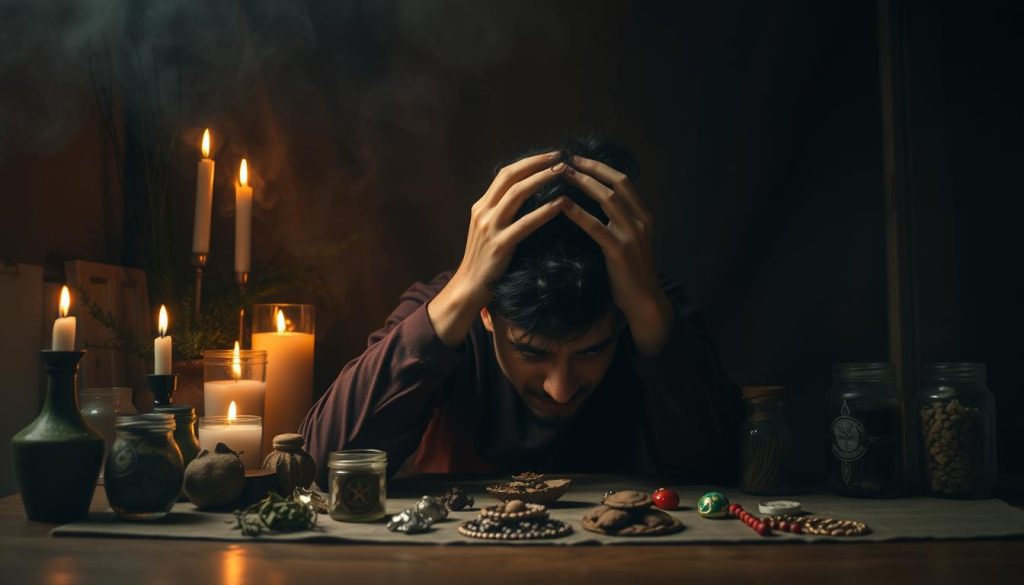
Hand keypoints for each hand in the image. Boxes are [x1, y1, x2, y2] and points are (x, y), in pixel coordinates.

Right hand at [428, 152, 567, 346]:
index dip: (528, 161)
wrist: (469, 287)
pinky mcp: (500, 245)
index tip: (549, 155)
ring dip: (542, 179)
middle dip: (537, 163)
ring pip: (518, 193)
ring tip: (563, 172)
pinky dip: (545, 211)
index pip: (505, 174)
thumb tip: (526, 195)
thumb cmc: (484, 260)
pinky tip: (561, 204)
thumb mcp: (488, 230)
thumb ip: (501, 212)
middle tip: (560, 156)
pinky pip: (526, 223)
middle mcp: (483, 212)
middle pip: (511, 177)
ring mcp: (490, 228)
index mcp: (481, 206)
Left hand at [560, 156, 673, 356]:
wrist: (643, 301)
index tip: (578, 158)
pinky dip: (578, 212)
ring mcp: (632, 235)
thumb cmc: (629, 272)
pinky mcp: (620, 251)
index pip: (622, 180)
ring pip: (608, 199)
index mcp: (643, 215)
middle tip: (566, 159)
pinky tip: (562, 204)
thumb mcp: (628, 240)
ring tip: (562, 174)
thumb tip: (594, 202)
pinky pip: (596, 226)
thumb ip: (617, 221)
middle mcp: (640, 220)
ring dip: (583, 183)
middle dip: (591, 167)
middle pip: (616, 182)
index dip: (600, 167)